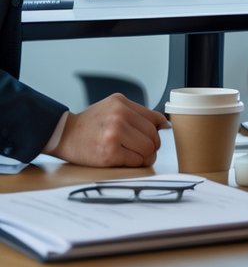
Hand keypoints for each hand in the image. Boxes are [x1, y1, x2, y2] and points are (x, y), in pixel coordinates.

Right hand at [50, 94, 169, 167]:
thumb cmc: (90, 123)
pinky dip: (137, 163)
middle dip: (153, 145)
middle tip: (147, 149)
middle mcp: (119, 117)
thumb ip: (137, 113)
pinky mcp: (108, 154)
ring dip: (147, 156)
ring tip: (139, 156)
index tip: (157, 136)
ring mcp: (114, 135)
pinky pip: (135, 161)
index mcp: (121, 103)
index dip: (159, 130)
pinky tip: (129, 160)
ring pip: (147, 149)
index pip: (155, 118)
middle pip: (153, 135)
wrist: (64, 135)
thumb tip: (164, 124)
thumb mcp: (113, 107)